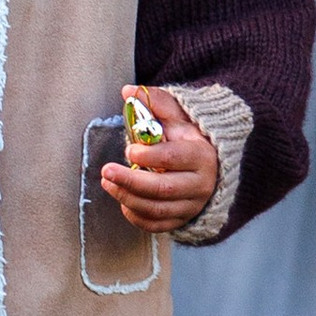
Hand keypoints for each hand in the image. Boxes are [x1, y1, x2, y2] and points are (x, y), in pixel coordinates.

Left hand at [97, 84, 217, 231]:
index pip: (174, 158)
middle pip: (163, 188)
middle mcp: (201, 183)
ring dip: (127, 197)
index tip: (129, 150)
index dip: (149, 156)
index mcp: (202, 155)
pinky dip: (136, 215)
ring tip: (108, 183)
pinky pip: (156, 225)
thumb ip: (156, 102)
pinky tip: (123, 201)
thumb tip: (128, 91)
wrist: (209, 168)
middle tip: (106, 171)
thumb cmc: (188, 139)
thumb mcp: (178, 117)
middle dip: (130, 181)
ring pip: (157, 209)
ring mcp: (192, 205)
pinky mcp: (182, 220)